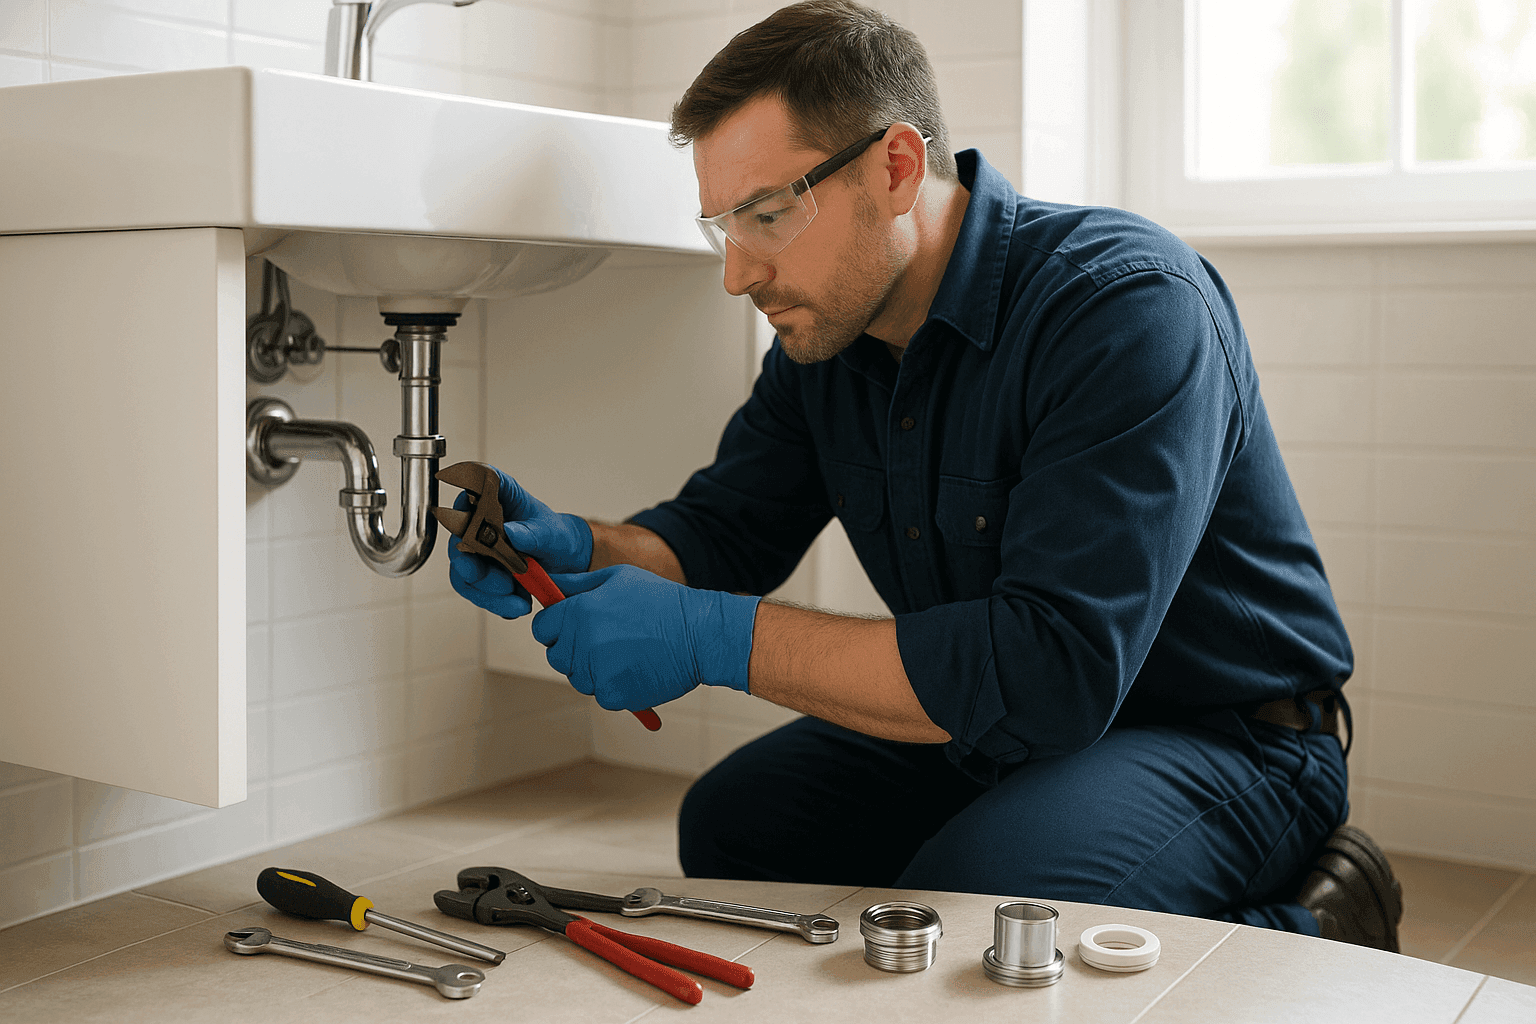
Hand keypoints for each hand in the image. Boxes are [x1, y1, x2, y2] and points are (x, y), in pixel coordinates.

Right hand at [446, 465, 592, 618]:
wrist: (566, 564)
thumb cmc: (557, 538)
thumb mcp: (554, 535)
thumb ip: (535, 533)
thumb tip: (512, 531)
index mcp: (499, 495)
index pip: (474, 485)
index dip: (465, 500)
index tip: (472, 524)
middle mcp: (480, 520)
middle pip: (459, 539)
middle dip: (473, 567)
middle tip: (500, 583)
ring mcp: (477, 549)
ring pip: (464, 572)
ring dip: (488, 592)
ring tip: (518, 601)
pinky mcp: (479, 574)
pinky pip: (475, 592)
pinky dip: (496, 603)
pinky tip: (517, 605)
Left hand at [532, 565, 759, 711]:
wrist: (699, 633)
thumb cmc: (661, 601)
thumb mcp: (617, 578)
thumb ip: (576, 583)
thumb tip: (547, 583)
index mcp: (580, 611)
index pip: (541, 628)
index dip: (555, 628)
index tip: (572, 628)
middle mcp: (583, 642)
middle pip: (556, 657)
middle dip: (574, 651)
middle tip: (605, 641)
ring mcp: (597, 671)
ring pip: (578, 678)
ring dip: (594, 670)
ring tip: (626, 653)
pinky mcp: (614, 695)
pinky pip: (601, 695)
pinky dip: (615, 687)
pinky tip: (636, 668)